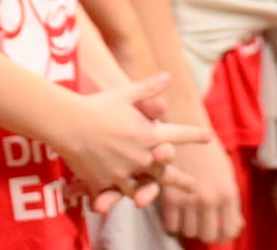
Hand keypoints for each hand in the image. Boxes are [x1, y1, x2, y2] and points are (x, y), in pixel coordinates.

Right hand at [54, 73, 209, 207]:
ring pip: (145, 187)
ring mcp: (124, 173)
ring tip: (161, 197)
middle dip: (181, 180)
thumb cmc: (98, 105)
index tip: (207, 137)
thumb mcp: (126, 93)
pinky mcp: (106, 183)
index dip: (194, 136)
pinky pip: (119, 193)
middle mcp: (141, 156)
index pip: (179, 135)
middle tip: (193, 187)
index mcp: (149, 134)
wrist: (69, 124)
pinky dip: (124, 195)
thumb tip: (168, 76)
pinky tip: (131, 199)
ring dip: (155, 192)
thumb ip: (149, 89)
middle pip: (166, 171)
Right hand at [155, 136, 244, 242]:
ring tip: (187, 214)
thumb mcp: (226, 173)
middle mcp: (210, 200)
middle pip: (208, 236)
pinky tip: (175, 213)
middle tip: (201, 222)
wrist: (184, 125)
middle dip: (205, 231)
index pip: (229, 231)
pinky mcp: (169, 197)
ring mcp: (188, 200)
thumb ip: (231, 201)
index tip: (218, 229)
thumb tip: (238, 226)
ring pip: (189, 233)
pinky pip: (170, 227)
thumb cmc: (206, 149)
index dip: (224, 234)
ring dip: (188, 227)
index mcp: (228, 193)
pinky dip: (172, 224)